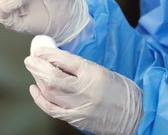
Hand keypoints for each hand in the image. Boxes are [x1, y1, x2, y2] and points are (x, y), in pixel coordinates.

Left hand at [25, 43, 142, 134]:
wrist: (137, 116)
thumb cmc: (121, 91)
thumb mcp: (102, 71)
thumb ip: (79, 66)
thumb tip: (55, 58)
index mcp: (93, 73)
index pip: (64, 60)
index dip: (47, 54)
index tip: (39, 49)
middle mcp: (84, 90)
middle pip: (52, 77)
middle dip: (37, 66)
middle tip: (30, 59)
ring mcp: (79, 106)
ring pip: (50, 92)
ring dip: (37, 80)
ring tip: (34, 71)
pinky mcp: (76, 119)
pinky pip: (52, 109)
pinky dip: (39, 99)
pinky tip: (35, 89)